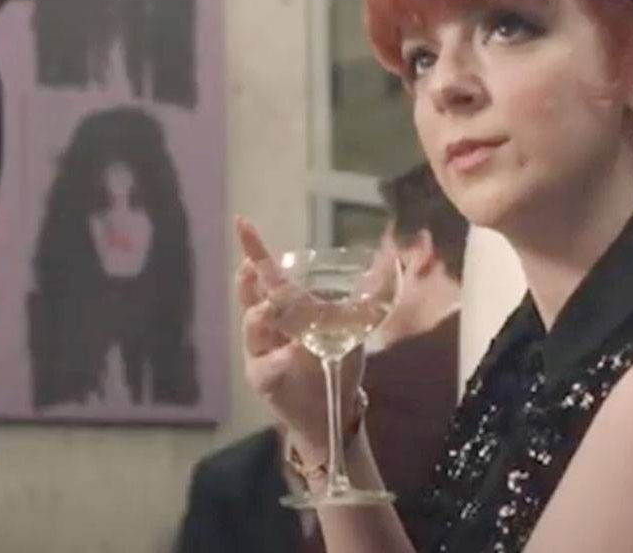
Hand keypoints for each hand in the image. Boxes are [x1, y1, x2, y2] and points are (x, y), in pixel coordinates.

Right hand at [235, 217, 363, 458]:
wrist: (332, 410)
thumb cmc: (336, 362)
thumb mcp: (355, 326)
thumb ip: (368, 296)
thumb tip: (390, 262)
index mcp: (286, 308)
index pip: (267, 275)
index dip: (255, 250)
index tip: (242, 223)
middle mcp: (268, 326)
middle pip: (250, 297)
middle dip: (248, 281)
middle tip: (250, 267)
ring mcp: (262, 351)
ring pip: (253, 327)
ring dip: (262, 315)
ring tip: (272, 308)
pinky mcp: (263, 377)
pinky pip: (266, 364)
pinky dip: (279, 357)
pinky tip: (292, 353)